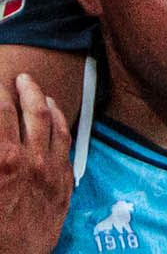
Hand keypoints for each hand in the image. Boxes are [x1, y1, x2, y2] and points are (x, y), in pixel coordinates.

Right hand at [0, 74, 71, 253]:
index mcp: (2, 159)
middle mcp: (29, 159)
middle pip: (28, 113)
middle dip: (23, 90)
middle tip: (20, 77)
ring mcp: (49, 170)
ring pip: (52, 125)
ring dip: (44, 103)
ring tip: (38, 90)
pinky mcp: (62, 184)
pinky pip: (66, 145)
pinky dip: (61, 125)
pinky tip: (57, 117)